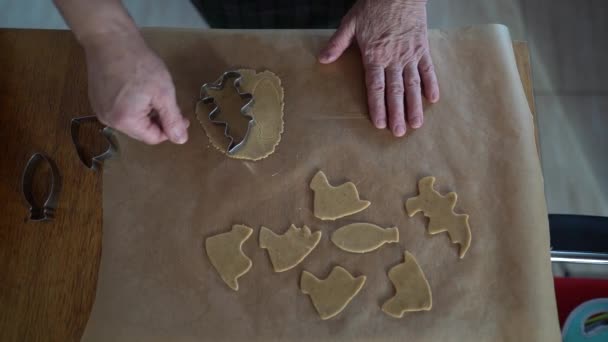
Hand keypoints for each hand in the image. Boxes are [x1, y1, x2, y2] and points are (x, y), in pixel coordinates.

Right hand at [82, 31, 188, 143]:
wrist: (110, 39)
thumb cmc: (139, 64)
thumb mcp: (163, 93)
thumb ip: (172, 119)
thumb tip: (180, 140)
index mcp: (124, 121)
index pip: (153, 138)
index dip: (170, 129)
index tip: (182, 116)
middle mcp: (108, 120)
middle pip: (141, 131)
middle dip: (158, 121)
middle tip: (170, 103)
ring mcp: (100, 110)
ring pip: (131, 121)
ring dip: (146, 113)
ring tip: (153, 93)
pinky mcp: (97, 100)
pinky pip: (120, 111)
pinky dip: (132, 106)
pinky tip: (138, 90)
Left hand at [319, 0, 438, 136]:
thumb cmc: (374, 5)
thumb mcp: (350, 22)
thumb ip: (337, 44)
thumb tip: (322, 60)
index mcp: (374, 55)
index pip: (376, 86)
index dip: (378, 106)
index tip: (380, 123)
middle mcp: (394, 59)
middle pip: (395, 91)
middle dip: (397, 113)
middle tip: (398, 133)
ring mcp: (410, 54)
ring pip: (413, 84)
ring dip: (415, 105)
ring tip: (416, 124)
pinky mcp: (422, 48)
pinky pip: (428, 69)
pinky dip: (431, 83)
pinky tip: (433, 99)